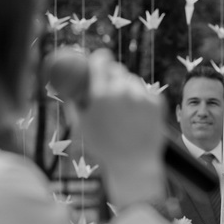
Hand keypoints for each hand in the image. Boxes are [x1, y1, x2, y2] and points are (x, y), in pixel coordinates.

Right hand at [67, 49, 165, 205]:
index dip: (100, 59)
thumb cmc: (103, 147)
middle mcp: (122, 91)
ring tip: (123, 110)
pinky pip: (146, 92)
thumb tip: (66, 85)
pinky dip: (141, 98)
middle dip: (112, 75)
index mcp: (101, 94)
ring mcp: (142, 96)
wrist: (133, 164)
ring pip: (132, 81)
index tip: (100, 59)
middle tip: (110, 86)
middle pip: (117, 69)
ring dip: (126, 87)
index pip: (101, 61)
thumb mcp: (82, 125)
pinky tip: (136, 115)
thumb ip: (74, 101)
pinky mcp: (157, 103)